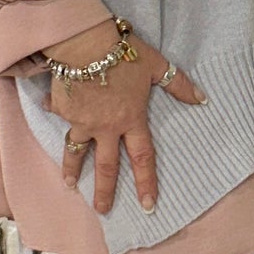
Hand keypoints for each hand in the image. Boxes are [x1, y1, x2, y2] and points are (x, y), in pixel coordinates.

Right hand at [40, 27, 206, 216]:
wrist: (85, 43)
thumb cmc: (124, 52)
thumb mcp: (156, 65)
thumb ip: (178, 84)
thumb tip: (202, 99)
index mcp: (131, 119)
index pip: (142, 157)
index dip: (146, 182)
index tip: (148, 205)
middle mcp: (105, 127)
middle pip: (106, 165)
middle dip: (104, 190)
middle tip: (103, 210)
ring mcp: (81, 120)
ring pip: (75, 151)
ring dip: (72, 169)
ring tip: (70, 184)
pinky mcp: (63, 108)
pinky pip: (58, 112)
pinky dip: (55, 110)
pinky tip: (50, 108)